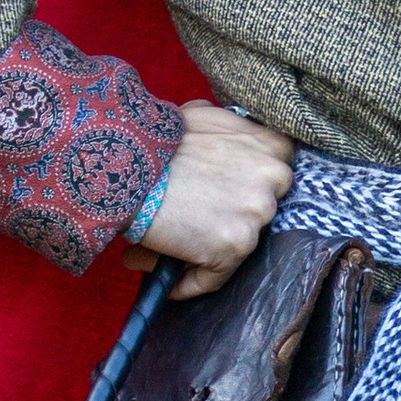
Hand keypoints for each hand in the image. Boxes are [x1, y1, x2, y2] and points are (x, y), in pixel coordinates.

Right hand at [122, 103, 295, 298]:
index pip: (276, 175)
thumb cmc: (156, 139)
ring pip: (239, 243)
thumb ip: (228, 130)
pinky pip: (216, 276)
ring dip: (210, 250)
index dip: (249, 188)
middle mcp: (273, 178)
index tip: (227, 196)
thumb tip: (226, 144)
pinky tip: (173, 283)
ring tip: (175, 251)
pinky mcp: (235, 244)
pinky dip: (193, 282)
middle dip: (233, 217)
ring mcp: (257, 214)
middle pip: (262, 209)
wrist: (123, 161)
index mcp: (271, 146)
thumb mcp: (202, 117)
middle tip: (199, 220)